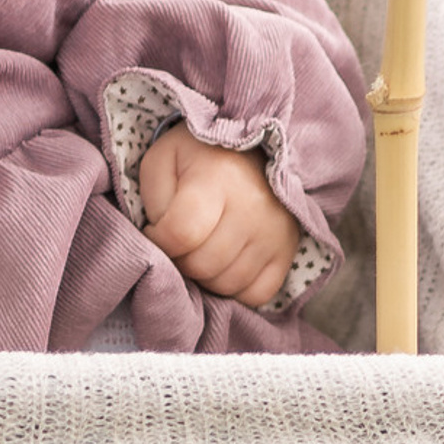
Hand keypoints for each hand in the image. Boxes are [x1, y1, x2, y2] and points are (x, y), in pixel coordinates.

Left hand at [138, 124, 296, 307]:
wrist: (252, 149)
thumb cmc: (198, 157)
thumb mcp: (162, 160)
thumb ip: (154, 201)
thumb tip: (162, 242)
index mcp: (218, 177)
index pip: (181, 233)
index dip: (158, 240)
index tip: (156, 230)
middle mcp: (253, 207)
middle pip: (202, 264)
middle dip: (179, 260)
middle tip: (178, 243)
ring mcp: (275, 232)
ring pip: (226, 284)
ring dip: (204, 277)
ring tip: (200, 251)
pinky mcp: (288, 251)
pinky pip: (257, 294)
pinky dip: (234, 289)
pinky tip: (224, 266)